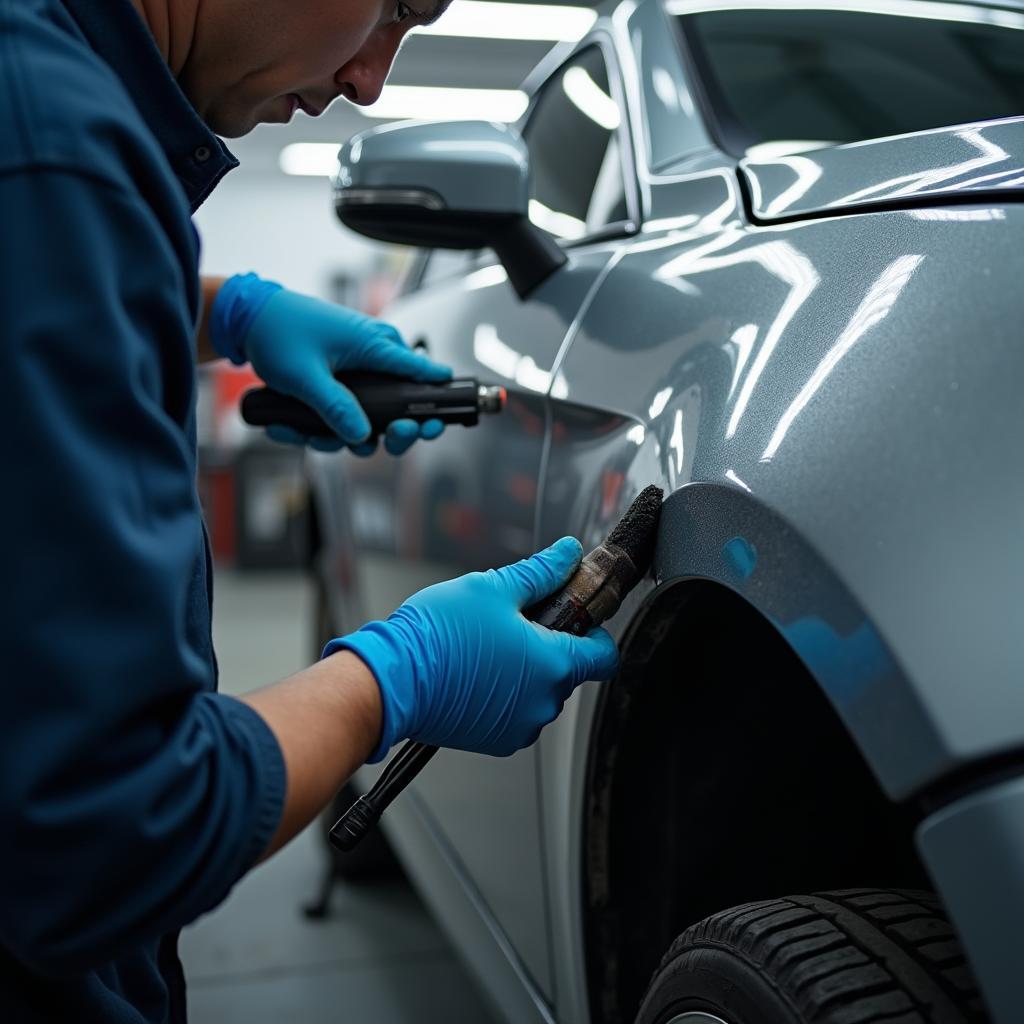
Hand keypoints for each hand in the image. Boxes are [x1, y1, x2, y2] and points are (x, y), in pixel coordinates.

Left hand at [210, 275, 451, 454]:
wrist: (249, 318)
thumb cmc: (278, 330)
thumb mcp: (306, 376)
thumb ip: (335, 407)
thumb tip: (360, 436)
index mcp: (373, 346)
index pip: (420, 371)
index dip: (436, 397)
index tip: (440, 421)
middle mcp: (371, 356)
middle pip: (401, 401)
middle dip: (392, 431)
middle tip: (388, 440)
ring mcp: (356, 370)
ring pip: (369, 413)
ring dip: (342, 435)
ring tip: (312, 438)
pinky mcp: (340, 380)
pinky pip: (344, 409)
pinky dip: (322, 426)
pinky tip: (294, 430)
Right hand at [323, 538, 619, 760]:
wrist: (392, 682)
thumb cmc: (438, 635)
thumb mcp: (494, 588)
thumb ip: (541, 573)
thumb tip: (568, 555)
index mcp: (553, 665)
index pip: (604, 655)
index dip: (595, 631)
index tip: (577, 616)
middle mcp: (543, 703)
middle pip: (568, 670)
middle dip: (547, 644)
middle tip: (511, 622)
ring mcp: (519, 726)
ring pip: (539, 691)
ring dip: (524, 670)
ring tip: (485, 647)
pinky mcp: (495, 740)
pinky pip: (515, 711)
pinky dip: (503, 692)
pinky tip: (474, 671)